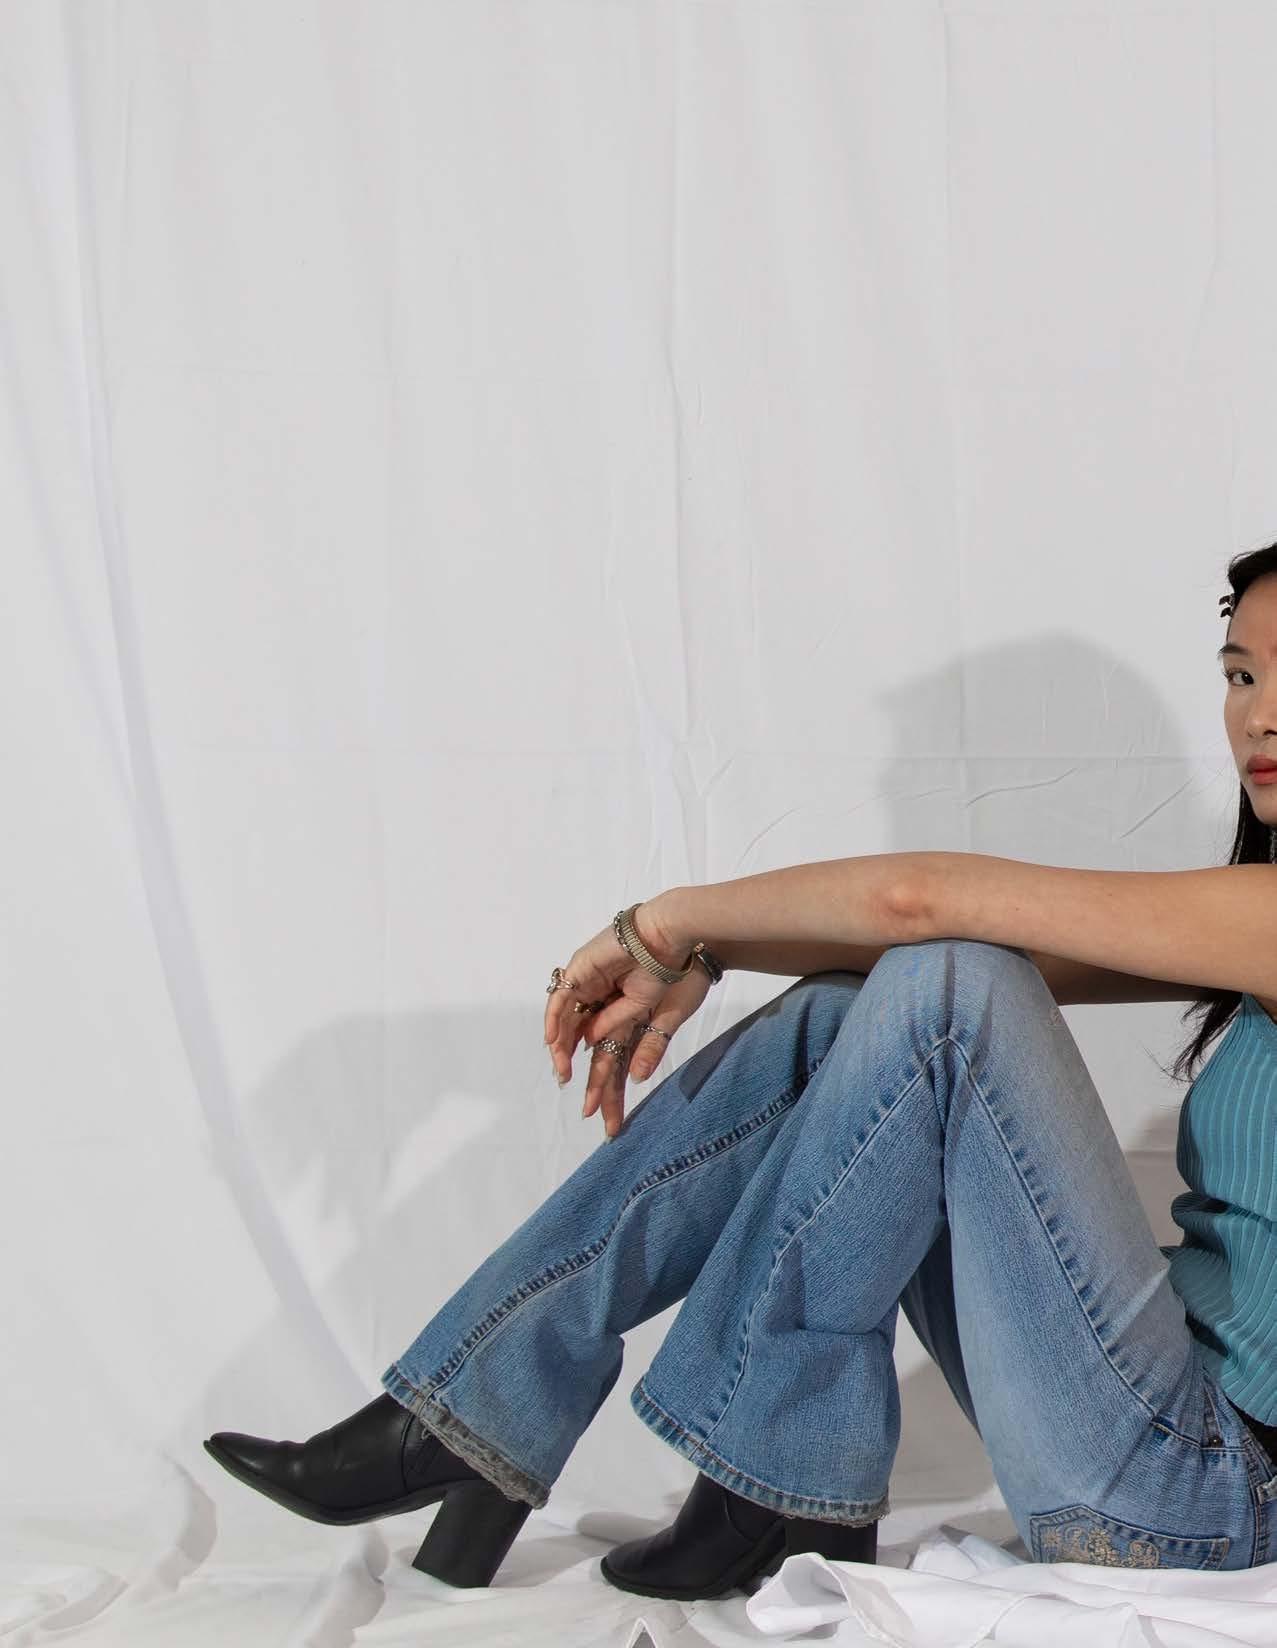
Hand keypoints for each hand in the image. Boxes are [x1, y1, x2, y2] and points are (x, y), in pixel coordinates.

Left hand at [544, 900, 704, 1136]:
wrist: (681, 935)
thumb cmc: (684, 974)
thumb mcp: (668, 1019)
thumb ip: (650, 1047)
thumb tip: (635, 1078)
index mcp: (630, 1023)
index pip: (615, 1066)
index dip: (611, 1095)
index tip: (611, 1126)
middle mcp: (608, 1010)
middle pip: (595, 1055)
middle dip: (593, 1086)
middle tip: (590, 1113)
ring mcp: (595, 991)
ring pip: (573, 1031)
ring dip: (567, 1056)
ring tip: (566, 1080)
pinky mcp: (583, 972)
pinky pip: (563, 999)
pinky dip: (557, 1020)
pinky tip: (555, 1044)